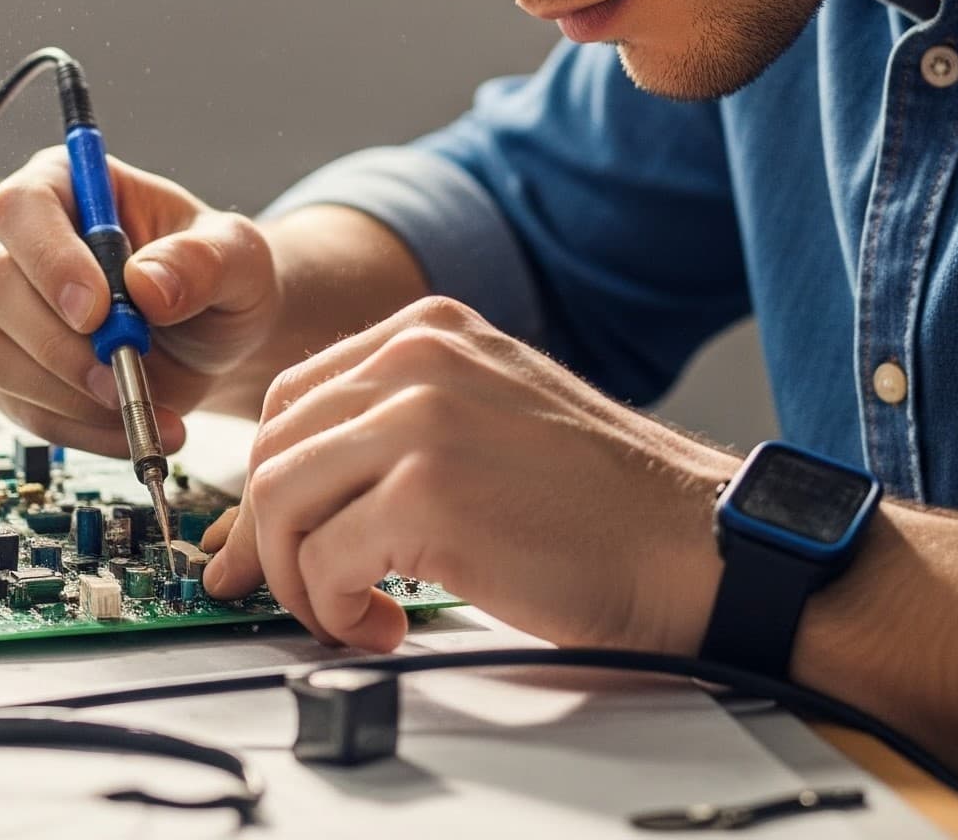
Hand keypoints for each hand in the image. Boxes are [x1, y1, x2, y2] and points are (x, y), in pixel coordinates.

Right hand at [0, 148, 280, 454]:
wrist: (216, 335)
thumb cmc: (218, 276)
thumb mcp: (236, 256)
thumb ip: (202, 260)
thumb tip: (147, 283)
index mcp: (62, 186)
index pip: (21, 210)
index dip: (49, 260)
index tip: (95, 311)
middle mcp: (16, 244)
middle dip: (59, 342)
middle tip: (124, 371)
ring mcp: (4, 311)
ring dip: (66, 393)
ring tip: (141, 405)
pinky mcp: (13, 373)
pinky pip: (22, 409)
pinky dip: (79, 430)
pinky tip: (133, 429)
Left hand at [201, 295, 738, 652]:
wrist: (693, 545)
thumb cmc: (606, 506)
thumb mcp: (491, 414)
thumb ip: (400, 425)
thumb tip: (299, 492)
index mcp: (430, 331)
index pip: (292, 396)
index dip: (267, 480)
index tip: (264, 540)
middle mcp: (417, 358)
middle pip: (272, 447)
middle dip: (268, 538)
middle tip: (291, 593)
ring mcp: (418, 420)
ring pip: (279, 499)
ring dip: (296, 577)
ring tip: (346, 612)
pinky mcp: (425, 494)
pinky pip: (321, 558)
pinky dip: (332, 607)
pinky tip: (379, 625)